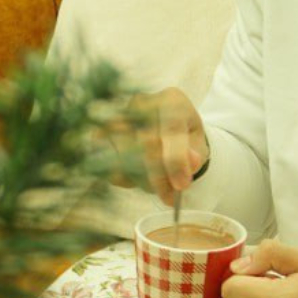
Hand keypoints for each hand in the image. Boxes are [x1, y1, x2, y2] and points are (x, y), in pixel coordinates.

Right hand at [102, 88, 208, 206]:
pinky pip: (108, 164)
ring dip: (143, 181)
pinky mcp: (99, 133)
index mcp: (171, 100)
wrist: (164, 134)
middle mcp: (140, 103)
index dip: (176, 160)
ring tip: (160, 188)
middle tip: (171, 197)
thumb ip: (195, 154)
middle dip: (160, 178)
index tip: (182, 186)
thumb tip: (192, 161)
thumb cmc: (185, 139)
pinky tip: (140, 180)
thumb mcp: (198, 146)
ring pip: (125, 157)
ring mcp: (117, 116)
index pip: (171, 129)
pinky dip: (125, 179)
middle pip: (146, 145)